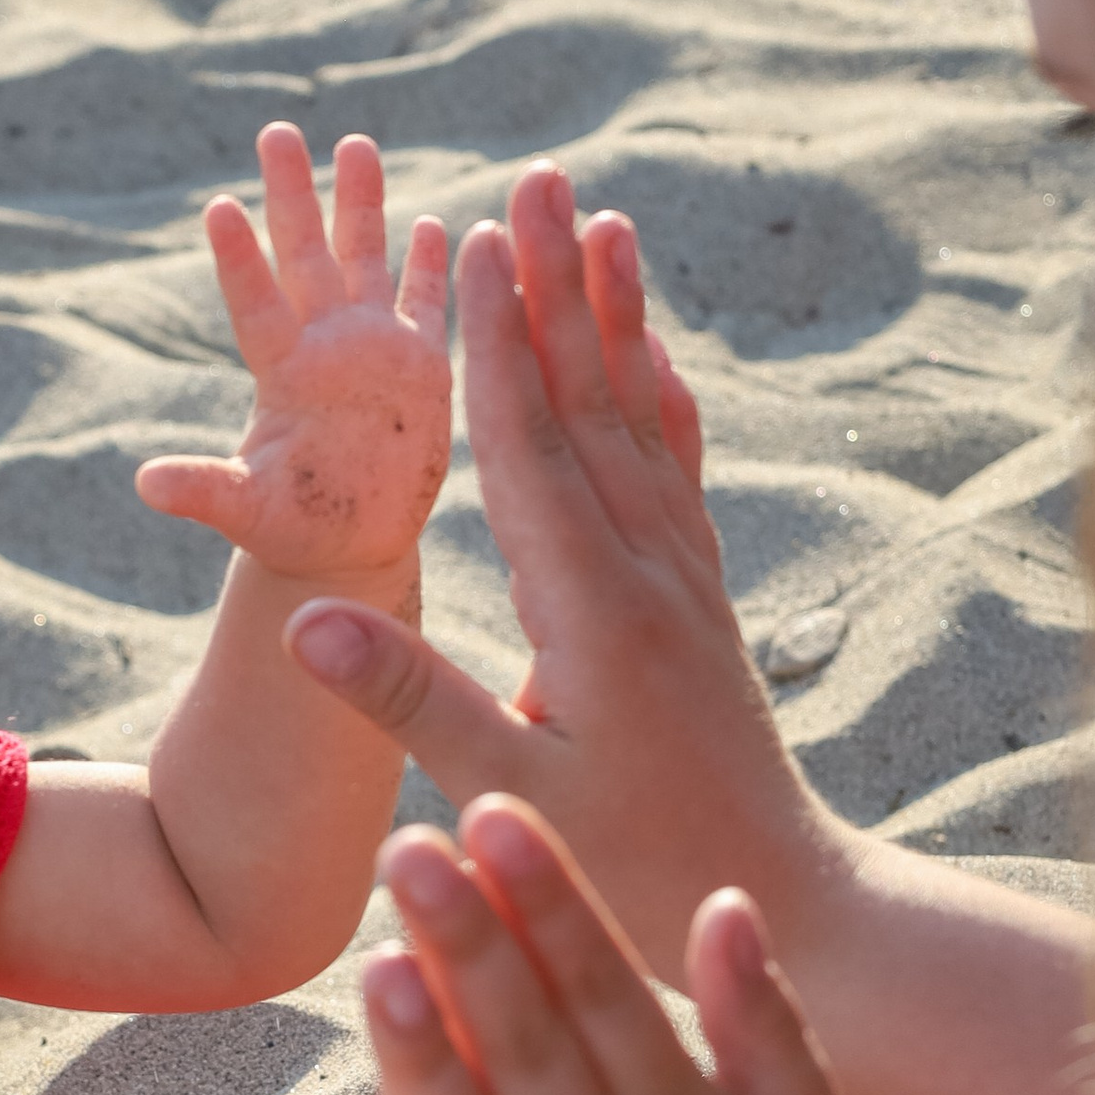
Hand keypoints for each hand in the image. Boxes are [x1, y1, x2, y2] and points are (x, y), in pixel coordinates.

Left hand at [136, 123, 449, 587]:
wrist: (347, 546)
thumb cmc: (292, 530)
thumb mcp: (248, 510)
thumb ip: (205, 490)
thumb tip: (145, 483)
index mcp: (283, 373)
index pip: (257, 302)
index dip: (241, 258)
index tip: (220, 205)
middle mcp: (324, 346)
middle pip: (307, 255)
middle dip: (295, 193)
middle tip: (277, 131)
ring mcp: (372, 350)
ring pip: (364, 259)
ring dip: (361, 203)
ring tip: (354, 143)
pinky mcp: (419, 367)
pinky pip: (424, 303)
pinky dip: (430, 265)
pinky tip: (434, 220)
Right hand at [284, 160, 844, 967]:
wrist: (788, 912)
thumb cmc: (638, 873)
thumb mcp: (509, 798)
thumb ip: (411, 704)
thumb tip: (306, 626)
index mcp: (593, 611)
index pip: (530, 448)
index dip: (494, 345)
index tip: (475, 244)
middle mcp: (651, 576)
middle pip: (593, 402)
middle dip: (557, 289)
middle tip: (540, 182)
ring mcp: (687, 584)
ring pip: (642, 422)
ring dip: (615, 319)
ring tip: (601, 225)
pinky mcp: (704, 608)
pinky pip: (680, 476)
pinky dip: (662, 401)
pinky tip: (655, 357)